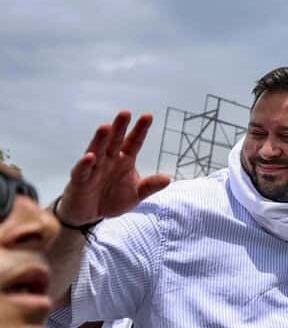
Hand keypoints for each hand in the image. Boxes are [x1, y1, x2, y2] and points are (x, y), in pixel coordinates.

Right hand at [56, 111, 169, 226]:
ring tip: (105, 127)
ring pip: (97, 151)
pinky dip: (85, 164)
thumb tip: (168, 179)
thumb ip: (149, 186)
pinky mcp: (79, 180)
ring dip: (101, 139)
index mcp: (124, 160)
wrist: (91, 215)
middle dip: (120, 127)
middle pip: (115, 141)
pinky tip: (90, 156)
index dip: (140, 130)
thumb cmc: (113, 199)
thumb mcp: (136, 195)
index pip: (133, 142)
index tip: (148, 116)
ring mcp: (93, 168)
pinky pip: (82, 171)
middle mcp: (109, 160)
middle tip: (125, 113)